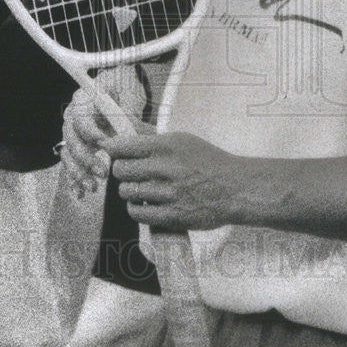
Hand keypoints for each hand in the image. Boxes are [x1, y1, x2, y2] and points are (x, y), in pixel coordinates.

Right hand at [61, 66, 145, 195]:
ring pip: (67, 154)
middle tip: (103, 172)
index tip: (104, 144)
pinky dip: (73, 180)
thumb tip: (133, 137)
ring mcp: (70, 133)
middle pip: (72, 138)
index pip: (80, 116)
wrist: (118, 97)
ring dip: (78, 173)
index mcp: (83, 99)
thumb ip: (129, 116)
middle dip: (86, 158)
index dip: (90, 131)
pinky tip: (80, 193)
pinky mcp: (73, 148)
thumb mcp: (129, 99)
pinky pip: (68, 165)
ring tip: (93, 187)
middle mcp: (72, 116)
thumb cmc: (124, 94)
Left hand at [101, 131, 246, 230]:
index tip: (111, 153)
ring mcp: (168, 193)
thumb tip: (124, 130)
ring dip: (130, 192)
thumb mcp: (183, 140)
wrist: (235, 188)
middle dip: (121, 172)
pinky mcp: (172, 216)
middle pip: (120, 170)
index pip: (123, 146)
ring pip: (126, 192)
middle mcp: (166, 168)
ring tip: (141, 190)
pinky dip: (137, 209)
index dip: (112, 150)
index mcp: (167, 146)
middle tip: (131, 174)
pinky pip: (137, 213)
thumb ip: (152, 138)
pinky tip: (145, 204)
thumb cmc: (209, 162)